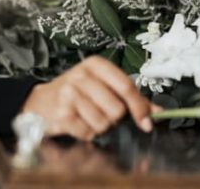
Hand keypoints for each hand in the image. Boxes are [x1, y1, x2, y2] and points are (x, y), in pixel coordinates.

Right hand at [18, 55, 161, 140]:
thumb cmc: (77, 93)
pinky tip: (77, 123)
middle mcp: (82, 76)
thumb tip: (158, 112)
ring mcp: (69, 94)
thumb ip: (132, 98)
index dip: (139, 108)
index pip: (126, 86)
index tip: (145, 123)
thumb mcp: (102, 86)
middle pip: (116, 109)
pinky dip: (86, 133)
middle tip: (101, 112)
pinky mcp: (61, 113)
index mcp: (96, 65)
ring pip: (103, 123)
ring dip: (98, 126)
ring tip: (87, 117)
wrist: (41, 102)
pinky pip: (87, 132)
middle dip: (113, 118)